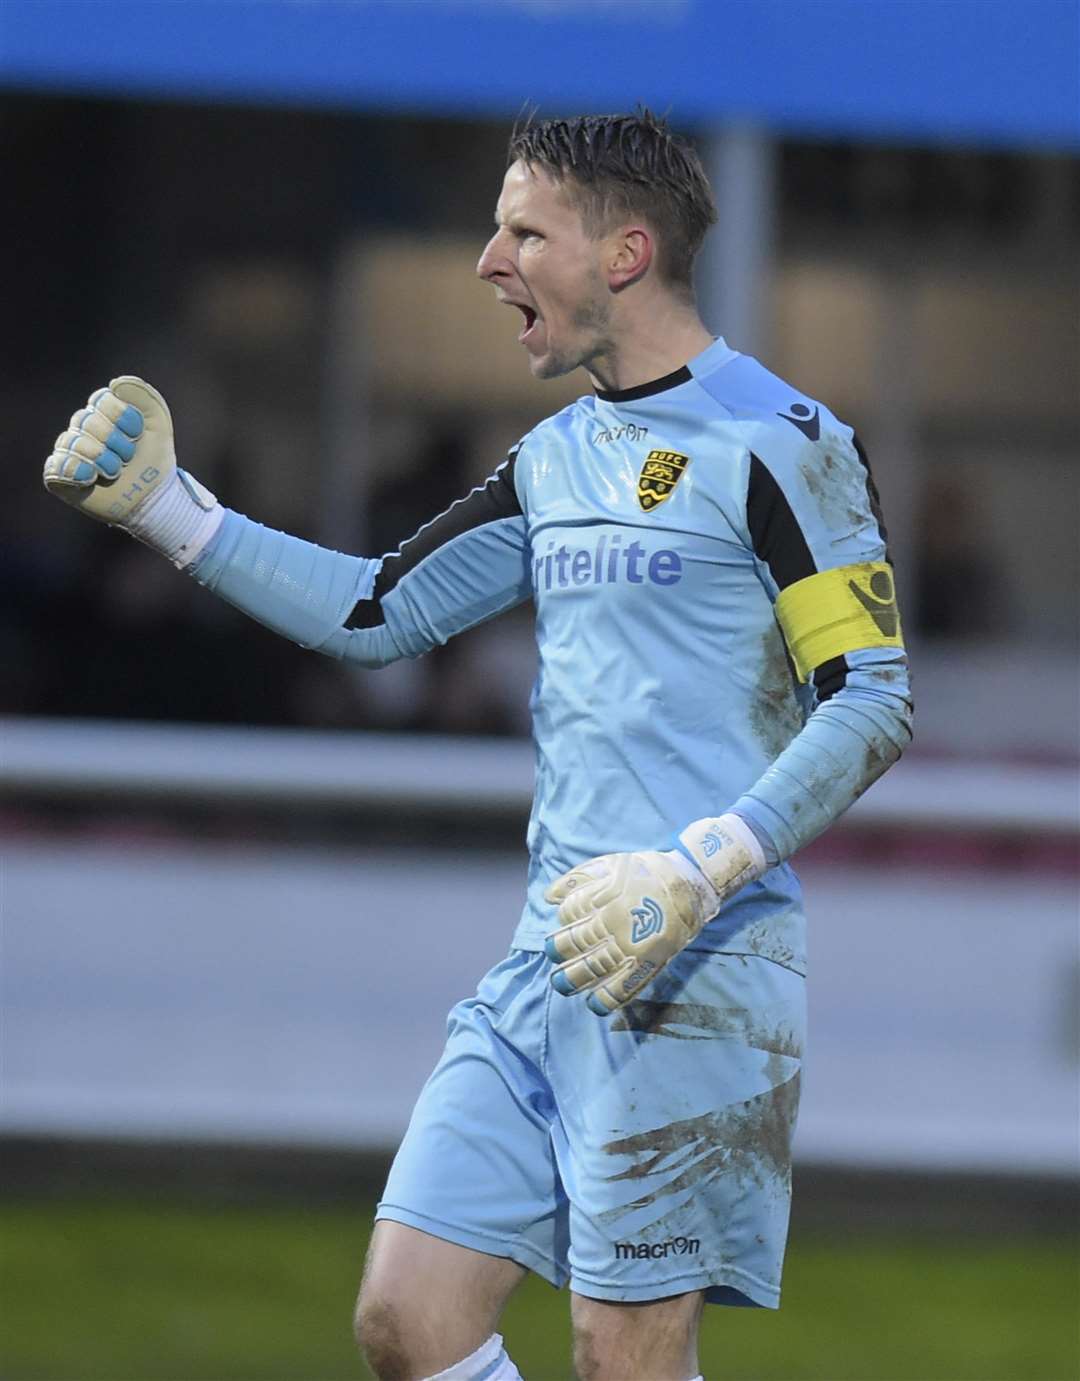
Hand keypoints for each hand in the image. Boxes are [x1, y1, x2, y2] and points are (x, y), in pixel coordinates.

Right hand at [43, 376, 220, 565]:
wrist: (153, 497)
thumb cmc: (154, 460)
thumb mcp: (158, 423)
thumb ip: (143, 396)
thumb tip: (115, 384)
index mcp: (103, 414)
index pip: (101, 400)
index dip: (121, 417)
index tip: (137, 434)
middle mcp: (83, 430)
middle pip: (85, 421)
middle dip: (115, 442)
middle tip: (128, 458)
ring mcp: (71, 452)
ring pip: (72, 444)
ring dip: (101, 460)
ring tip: (115, 472)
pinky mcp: (63, 477)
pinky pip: (55, 467)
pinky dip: (74, 471)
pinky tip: (90, 478)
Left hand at [543, 814, 765, 1014]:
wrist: (690, 883)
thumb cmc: (647, 872)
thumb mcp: (611, 864)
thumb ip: (579, 877)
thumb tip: (549, 897)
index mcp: (602, 897)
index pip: (570, 913)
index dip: (563, 920)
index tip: (564, 925)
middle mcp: (612, 923)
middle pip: (575, 942)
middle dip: (557, 951)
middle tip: (552, 956)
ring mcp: (630, 945)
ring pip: (593, 967)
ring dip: (572, 979)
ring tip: (561, 985)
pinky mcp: (647, 963)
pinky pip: (623, 987)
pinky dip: (605, 999)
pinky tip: (593, 1004)